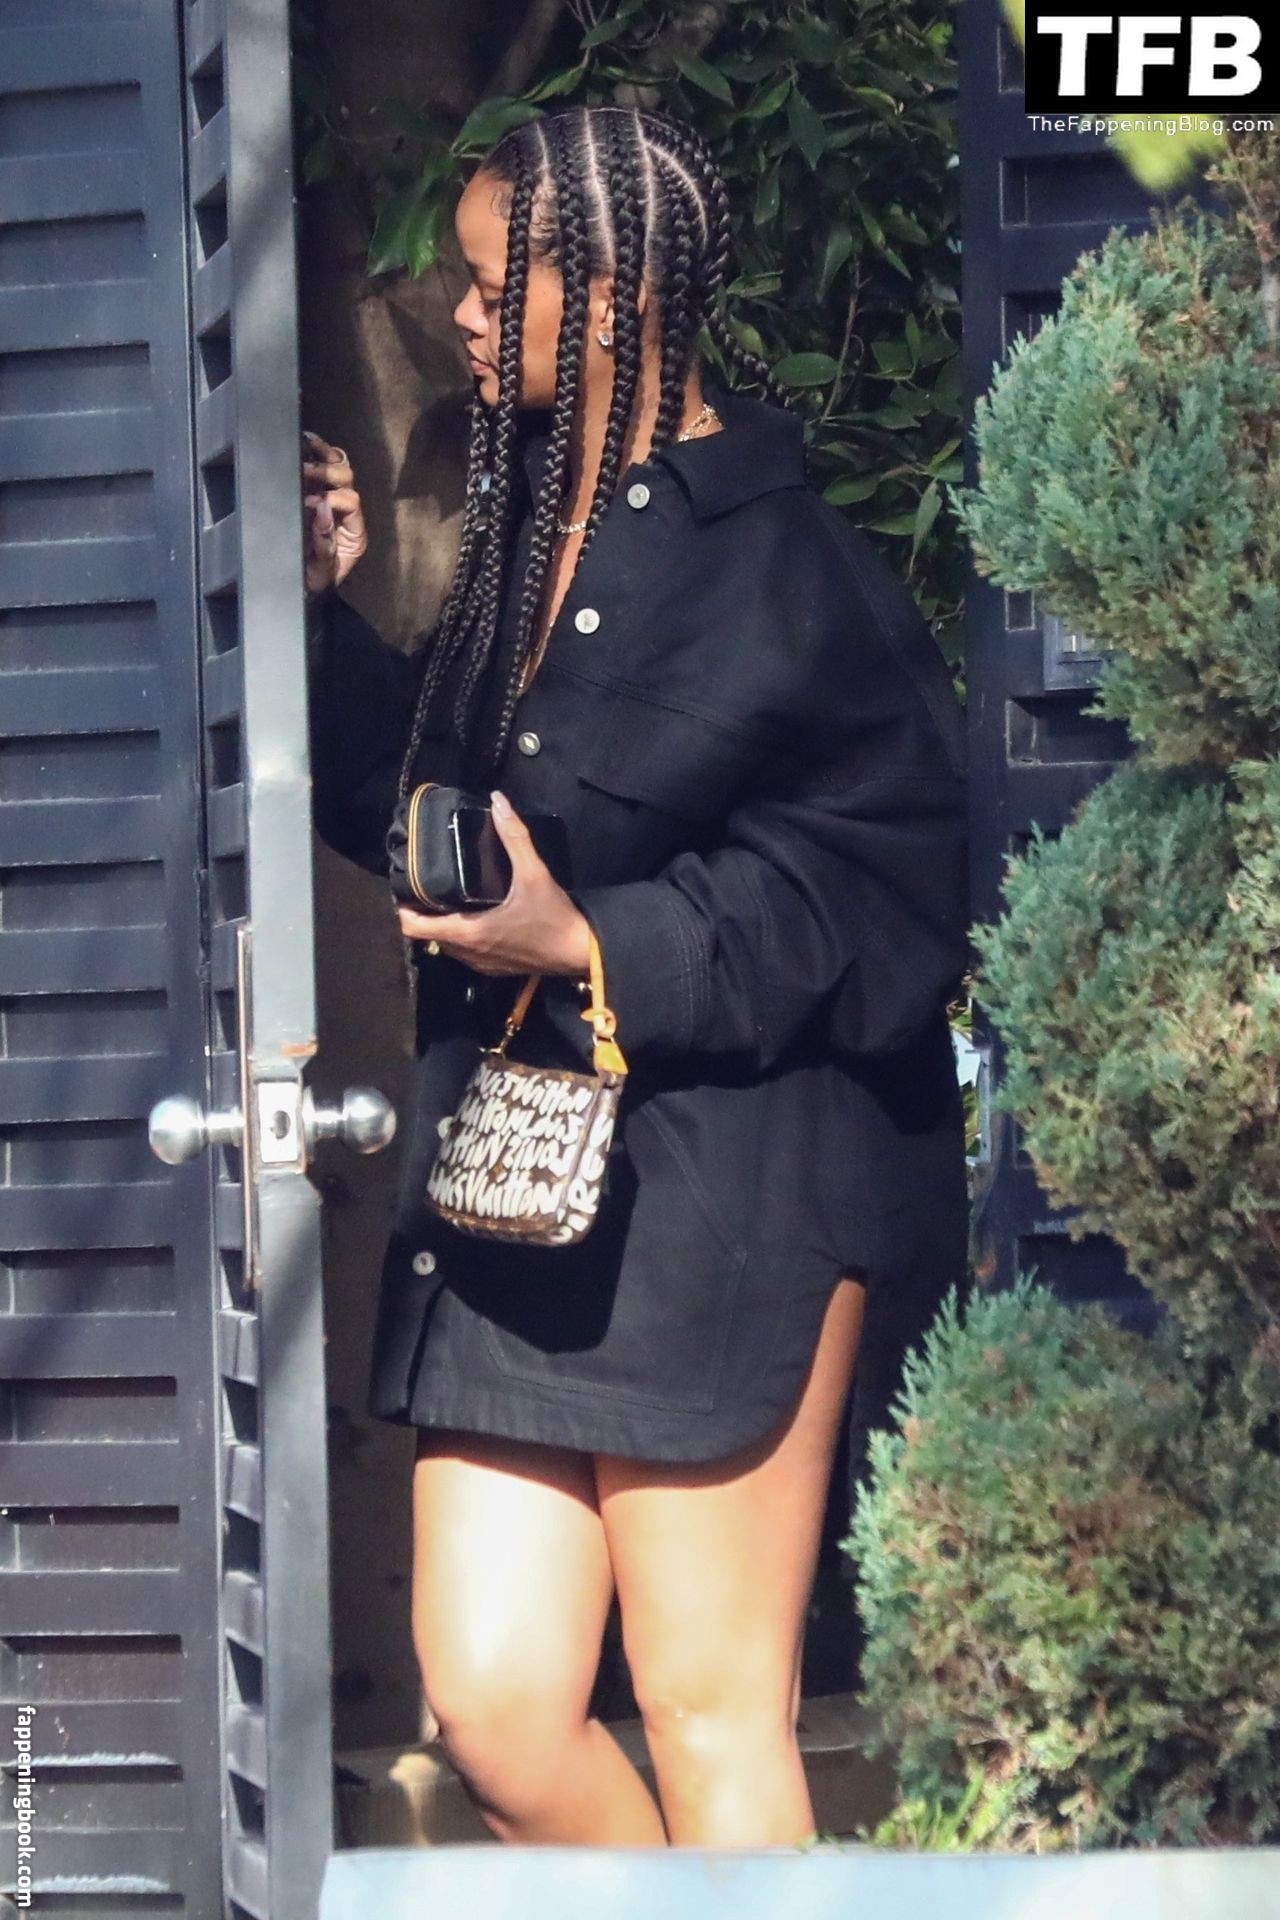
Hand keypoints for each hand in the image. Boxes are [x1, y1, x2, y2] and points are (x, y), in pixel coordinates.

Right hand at [302, 429, 366, 593]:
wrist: (306, 586)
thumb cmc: (316, 580)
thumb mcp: (321, 570)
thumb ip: (323, 542)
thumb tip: (320, 506)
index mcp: (354, 532)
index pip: (350, 503)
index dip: (331, 499)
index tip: (308, 503)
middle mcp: (350, 514)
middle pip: (348, 480)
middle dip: (327, 472)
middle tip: (304, 471)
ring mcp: (336, 501)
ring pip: (341, 468)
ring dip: (326, 455)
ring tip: (308, 442)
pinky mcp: (321, 494)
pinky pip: (327, 468)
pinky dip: (319, 452)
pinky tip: (307, 441)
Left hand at [396, 791, 592, 977]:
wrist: (582, 951)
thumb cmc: (555, 916)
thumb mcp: (534, 873)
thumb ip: (514, 836)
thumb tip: (498, 800)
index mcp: (468, 933)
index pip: (414, 928)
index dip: (402, 909)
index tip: (404, 887)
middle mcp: (468, 953)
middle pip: (427, 936)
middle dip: (422, 914)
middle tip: (424, 885)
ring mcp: (481, 965)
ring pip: (446, 946)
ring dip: (441, 926)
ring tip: (446, 897)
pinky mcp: (495, 970)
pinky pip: (465, 954)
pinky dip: (460, 937)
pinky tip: (473, 916)